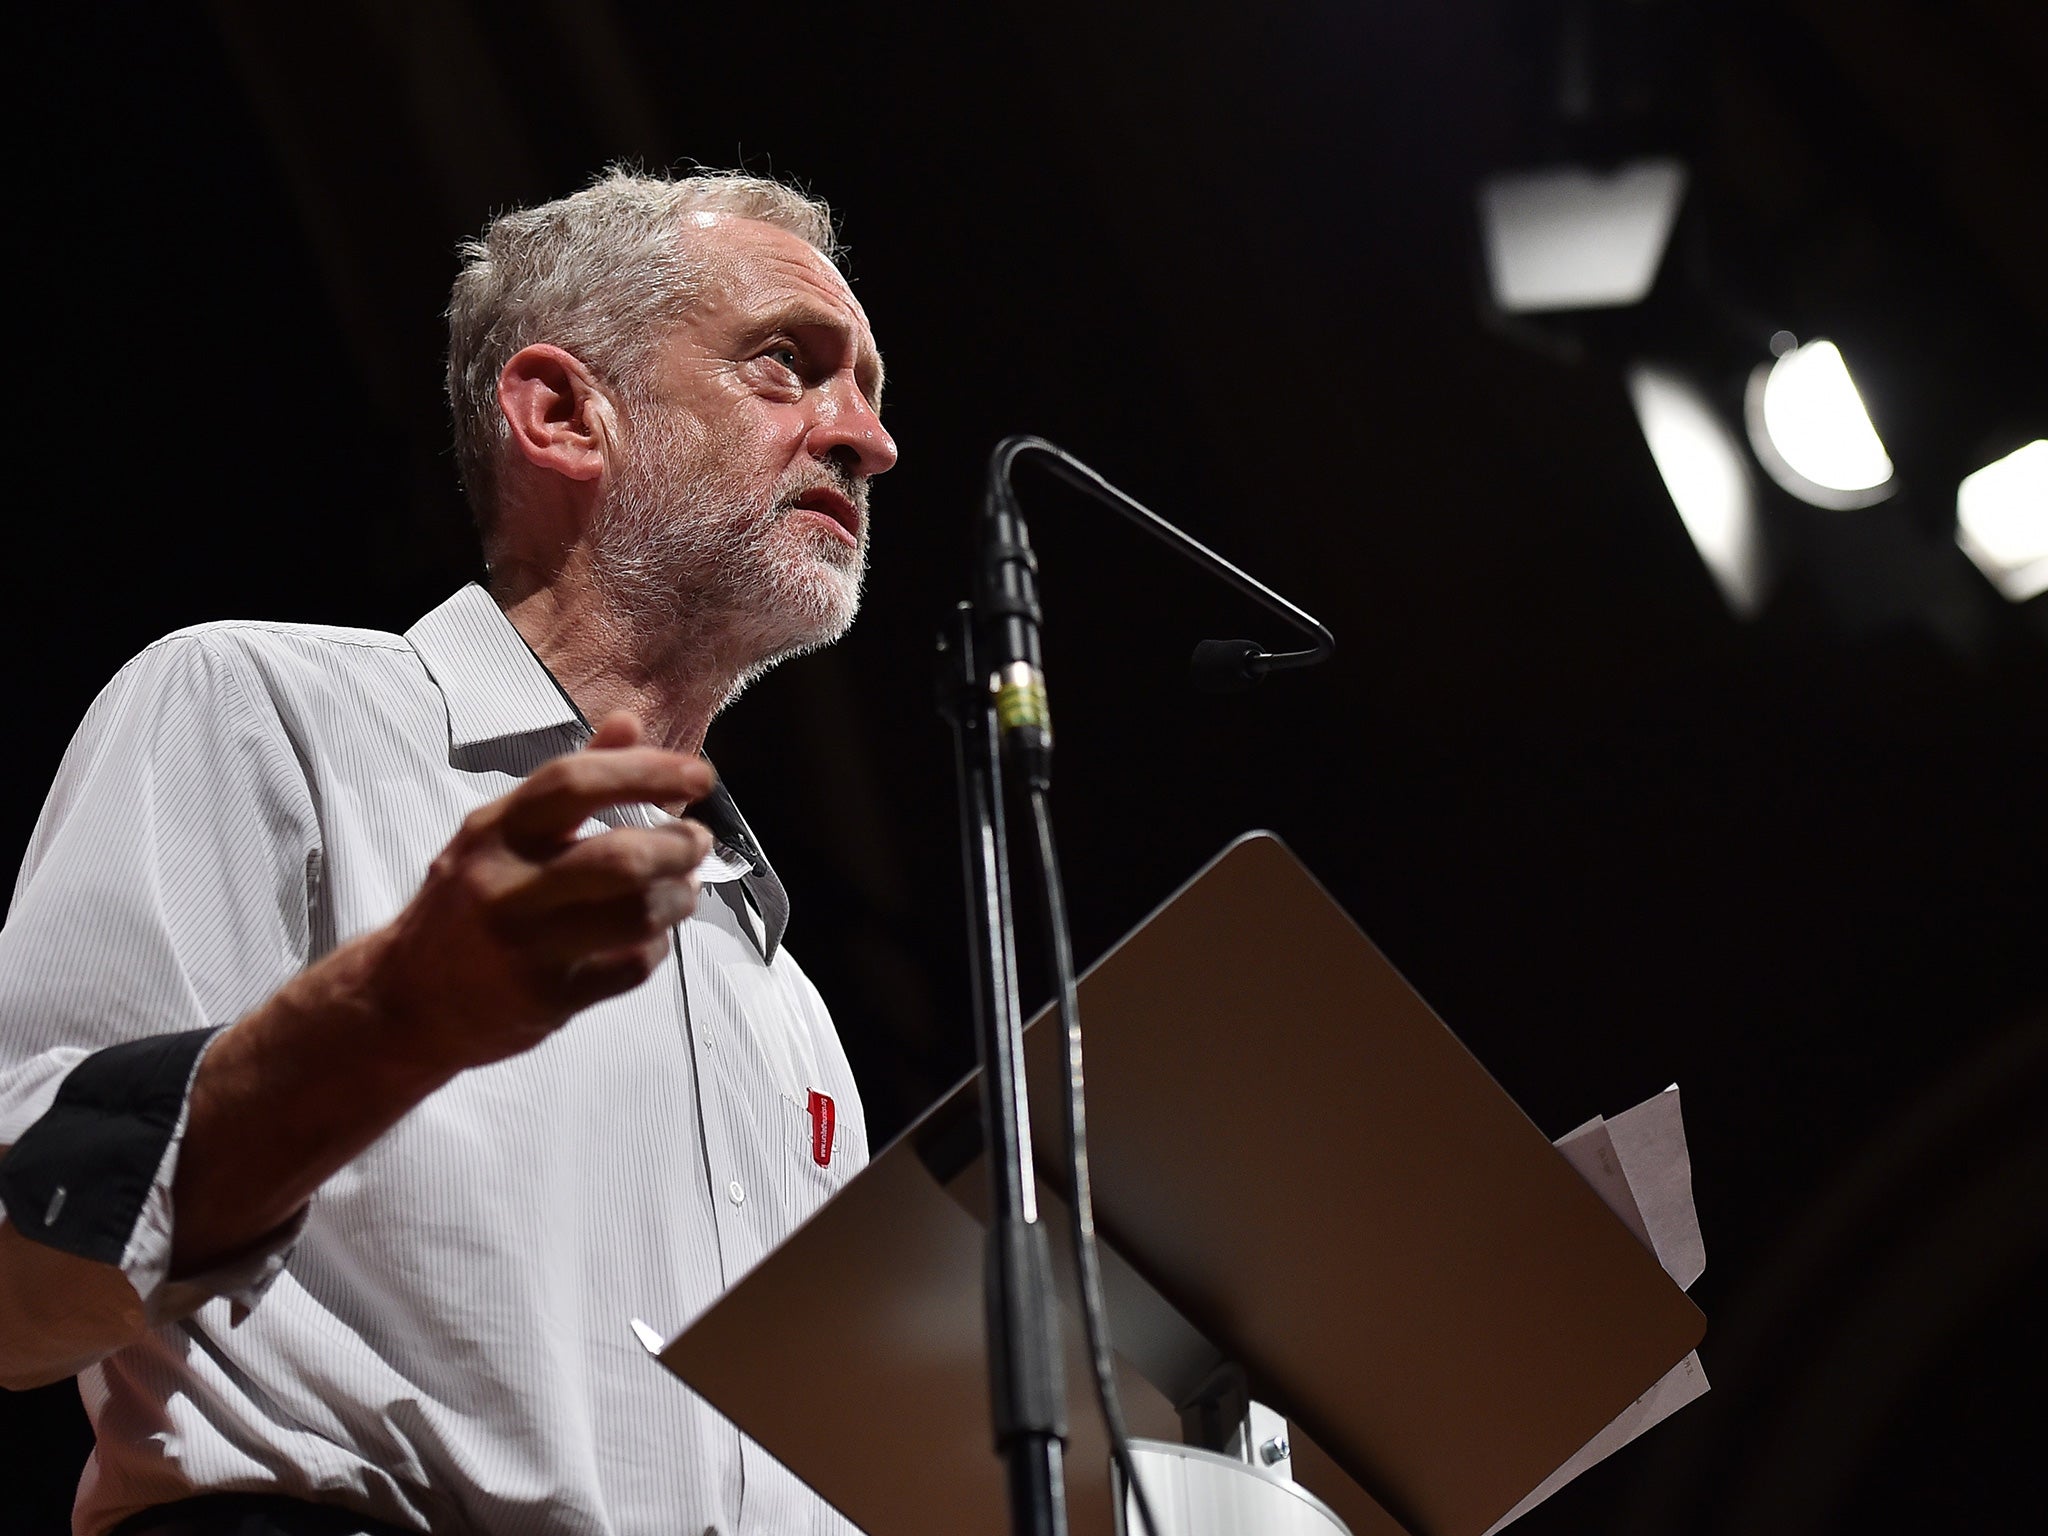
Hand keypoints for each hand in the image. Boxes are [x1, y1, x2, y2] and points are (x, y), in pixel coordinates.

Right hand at [367, 711, 715, 1079]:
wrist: (404, 1002)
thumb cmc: (466, 904)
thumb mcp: (501, 833)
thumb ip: (569, 781)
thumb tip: (630, 721)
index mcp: (494, 831)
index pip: (576, 782)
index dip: (647, 772)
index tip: (698, 775)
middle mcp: (505, 885)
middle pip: (619, 858)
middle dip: (678, 847)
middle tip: (697, 842)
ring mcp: (525, 946)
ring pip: (635, 915)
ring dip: (678, 898)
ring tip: (683, 890)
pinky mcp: (546, 1000)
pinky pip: (629, 967)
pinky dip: (656, 948)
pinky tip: (649, 938)